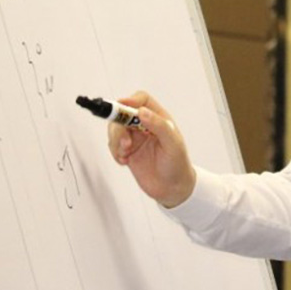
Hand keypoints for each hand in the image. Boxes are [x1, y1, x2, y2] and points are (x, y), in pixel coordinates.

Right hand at [107, 91, 195, 208]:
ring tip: (125, 155)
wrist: (172, 188)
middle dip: (118, 128)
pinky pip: (113, 145)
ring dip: (115, 141)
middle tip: (125, 144)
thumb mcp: (172, 144)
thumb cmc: (177, 164)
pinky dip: (114, 152)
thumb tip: (141, 111)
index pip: (141, 100)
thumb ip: (159, 126)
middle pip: (122, 114)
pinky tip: (125, 162)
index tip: (120, 109)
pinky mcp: (127, 151)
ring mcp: (135, 138)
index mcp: (159, 118)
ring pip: (115, 129)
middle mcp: (145, 125)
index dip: (129, 101)